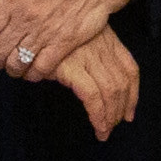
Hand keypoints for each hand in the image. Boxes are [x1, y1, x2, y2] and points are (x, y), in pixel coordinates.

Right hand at [47, 27, 142, 141]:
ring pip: (111, 91)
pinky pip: (93, 97)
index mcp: (106, 38)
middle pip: (122, 83)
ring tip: (104, 131)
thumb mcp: (77, 39)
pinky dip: (99, 115)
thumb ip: (91, 54)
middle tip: (114, 125)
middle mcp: (101, 46)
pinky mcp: (72, 67)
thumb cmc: (48, 37)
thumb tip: (100, 85)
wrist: (27, 28)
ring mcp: (87, 56)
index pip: (130, 69)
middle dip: (121, 109)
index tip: (129, 112)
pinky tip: (98, 126)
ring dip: (111, 116)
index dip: (133, 94)